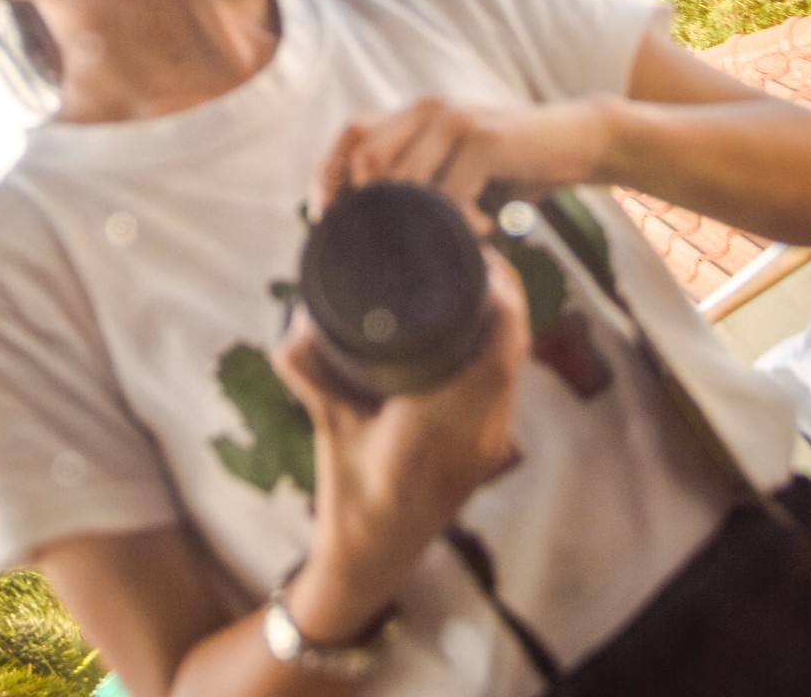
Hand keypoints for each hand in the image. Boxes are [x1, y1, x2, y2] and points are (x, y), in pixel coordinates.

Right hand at [271, 249, 530, 635]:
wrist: (374, 562)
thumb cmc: (352, 501)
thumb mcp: (327, 430)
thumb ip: (310, 374)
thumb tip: (296, 323)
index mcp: (441, 429)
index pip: (496, 354)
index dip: (501, 300)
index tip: (481, 257)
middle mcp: (478, 435)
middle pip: (513, 350)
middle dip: (504, 295)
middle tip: (472, 248)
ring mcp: (489, 443)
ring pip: (513, 365)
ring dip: (505, 320)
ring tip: (476, 273)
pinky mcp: (488, 445)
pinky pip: (505, 381)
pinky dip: (498, 345)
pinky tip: (475, 322)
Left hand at [313, 93, 616, 232]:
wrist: (579, 140)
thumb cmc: (514, 166)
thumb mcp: (461, 172)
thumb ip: (425, 187)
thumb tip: (375, 233)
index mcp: (416, 113)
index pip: (353, 135)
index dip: (331, 175)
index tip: (326, 221)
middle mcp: (428, 109)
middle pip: (368, 158)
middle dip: (366, 209)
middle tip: (382, 249)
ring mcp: (455, 120)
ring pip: (405, 180)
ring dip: (419, 224)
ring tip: (449, 243)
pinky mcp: (483, 138)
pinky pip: (450, 193)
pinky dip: (461, 223)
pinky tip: (485, 230)